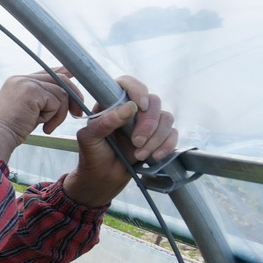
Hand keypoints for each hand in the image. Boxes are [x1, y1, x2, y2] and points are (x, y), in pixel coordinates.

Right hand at [0, 69, 85, 162]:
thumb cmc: (12, 128)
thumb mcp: (29, 108)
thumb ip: (43, 97)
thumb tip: (64, 92)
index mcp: (19, 80)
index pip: (48, 72)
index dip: (64, 75)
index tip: (76, 82)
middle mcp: (21, 78)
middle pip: (58, 79)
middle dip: (72, 96)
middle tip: (76, 113)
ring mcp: (26, 83)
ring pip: (60, 93)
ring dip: (59, 113)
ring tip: (47, 126)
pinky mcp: (32, 92)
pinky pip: (56, 102)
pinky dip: (53, 116)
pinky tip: (41, 125)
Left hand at [63, 75, 177, 206]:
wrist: (103, 178)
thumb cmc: (93, 154)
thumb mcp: (89, 138)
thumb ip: (105, 122)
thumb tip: (130, 107)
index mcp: (112, 104)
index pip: (127, 84)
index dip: (137, 90)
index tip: (140, 106)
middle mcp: (132, 109)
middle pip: (153, 101)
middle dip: (148, 123)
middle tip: (136, 142)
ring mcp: (147, 122)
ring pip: (165, 117)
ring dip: (156, 138)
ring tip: (140, 154)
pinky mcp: (159, 137)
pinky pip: (172, 133)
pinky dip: (167, 145)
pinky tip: (154, 156)